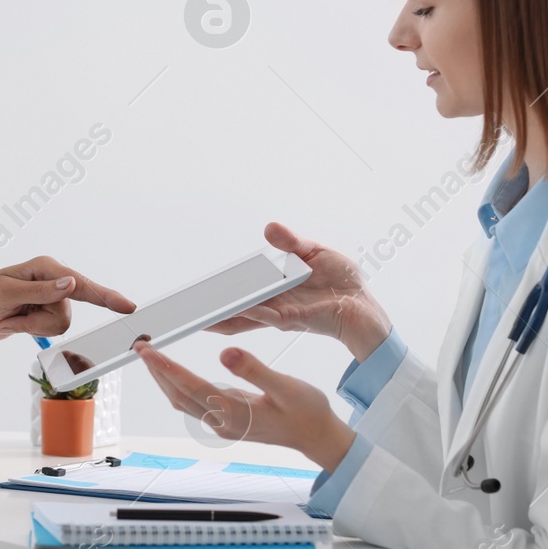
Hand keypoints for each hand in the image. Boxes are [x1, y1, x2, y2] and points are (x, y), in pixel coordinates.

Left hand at [0, 256, 135, 367]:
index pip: (80, 284)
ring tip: (12, 318)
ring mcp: (49, 298)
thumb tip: (70, 284)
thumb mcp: (6, 294)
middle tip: (13, 315)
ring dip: (33, 327)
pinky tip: (14, 322)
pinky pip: (51, 331)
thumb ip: (40, 291)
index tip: (127, 306)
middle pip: (67, 312)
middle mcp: (51, 281)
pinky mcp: (44, 313)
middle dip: (39, 321)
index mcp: (45, 269)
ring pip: (61, 325)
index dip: (105, 296)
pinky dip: (30, 330)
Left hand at [133, 338, 354, 471]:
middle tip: (139, 346)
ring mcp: (223, 424)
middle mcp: (223, 422)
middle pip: (178, 394)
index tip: (147, 350)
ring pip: (183, 401)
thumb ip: (254, 370)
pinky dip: (178, 385)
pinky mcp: (226, 422)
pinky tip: (173, 372)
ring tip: (150, 356)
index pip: (189, 386)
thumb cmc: (307, 411)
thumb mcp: (286, 386)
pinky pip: (193, 403)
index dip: (165, 367)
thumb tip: (225, 352)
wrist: (317, 436)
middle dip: (156, 371)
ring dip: (164, 379)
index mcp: (234, 412)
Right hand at [206, 223, 391, 360]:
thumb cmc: (342, 281)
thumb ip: (290, 243)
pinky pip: (269, 316)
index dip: (215, 295)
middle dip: (208, 312)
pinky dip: (252, 312)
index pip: (238, 294)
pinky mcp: (296, 319)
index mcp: (273, 291)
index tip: (191, 294)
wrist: (366, 304)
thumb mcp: (313, 252)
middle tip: (182, 310)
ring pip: (244, 316)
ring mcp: (281, 315)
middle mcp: (272, 306)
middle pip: (233, 310)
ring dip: (223, 314)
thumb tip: (269, 229)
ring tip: (199, 313)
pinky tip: (239, 307)